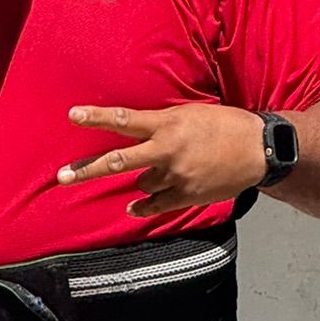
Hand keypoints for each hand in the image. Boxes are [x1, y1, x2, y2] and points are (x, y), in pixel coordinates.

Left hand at [57, 103, 269, 216]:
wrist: (258, 150)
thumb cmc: (226, 125)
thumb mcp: (190, 113)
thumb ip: (162, 122)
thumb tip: (138, 130)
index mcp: (168, 124)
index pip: (124, 120)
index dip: (96, 117)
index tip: (73, 115)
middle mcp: (167, 150)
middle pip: (118, 161)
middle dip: (87, 169)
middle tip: (61, 176)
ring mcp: (175, 176)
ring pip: (141, 182)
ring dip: (144, 179)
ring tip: (163, 170)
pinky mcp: (186, 195)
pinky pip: (154, 205)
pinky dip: (142, 206)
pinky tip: (132, 206)